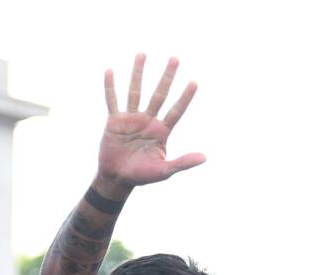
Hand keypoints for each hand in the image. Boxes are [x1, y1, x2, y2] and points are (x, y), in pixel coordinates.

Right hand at [97, 54, 204, 193]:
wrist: (118, 179)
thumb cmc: (142, 176)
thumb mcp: (164, 170)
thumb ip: (183, 162)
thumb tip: (205, 157)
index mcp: (162, 131)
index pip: (176, 110)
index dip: (185, 97)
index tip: (194, 82)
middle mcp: (148, 121)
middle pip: (159, 95)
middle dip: (167, 77)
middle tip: (175, 59)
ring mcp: (131, 119)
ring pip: (135, 92)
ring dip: (139, 73)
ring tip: (142, 54)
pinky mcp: (114, 121)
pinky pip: (112, 101)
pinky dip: (110, 87)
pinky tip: (110, 71)